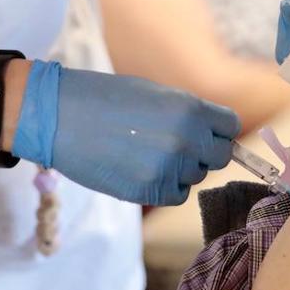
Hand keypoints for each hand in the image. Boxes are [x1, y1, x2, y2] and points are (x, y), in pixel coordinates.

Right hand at [13, 62, 240, 205]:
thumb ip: (189, 114)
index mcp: (190, 109)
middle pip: (219, 156)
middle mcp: (186, 140)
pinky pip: (176, 194)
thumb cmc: (106, 98)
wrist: (59, 117)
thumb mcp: (156, 94)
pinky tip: (141, 169)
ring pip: (195, 176)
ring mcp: (168, 168)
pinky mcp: (149, 191)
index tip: (206, 132)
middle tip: (174, 144)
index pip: (229, 127)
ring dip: (180, 169)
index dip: (217, 130)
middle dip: (203, 152)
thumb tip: (212, 135)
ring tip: (146, 152)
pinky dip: (165, 186)